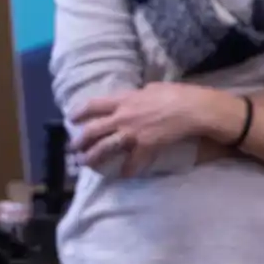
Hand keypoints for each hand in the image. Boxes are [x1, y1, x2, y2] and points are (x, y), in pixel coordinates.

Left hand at [71, 83, 225, 175]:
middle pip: (94, 130)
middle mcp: (122, 117)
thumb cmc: (174, 94)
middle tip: (72, 148)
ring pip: (105, 147)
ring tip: (85, 164)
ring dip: (93, 157)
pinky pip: (133, 162)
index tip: (71, 119)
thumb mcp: (151, 88)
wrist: (191, 108)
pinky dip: (128, 170)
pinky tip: (123, 176)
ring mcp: (132, 133)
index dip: (80, 112)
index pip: (94, 105)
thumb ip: (139, 94)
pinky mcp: (145, 146)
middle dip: (80, 141)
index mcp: (123, 100)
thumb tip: (138, 95)